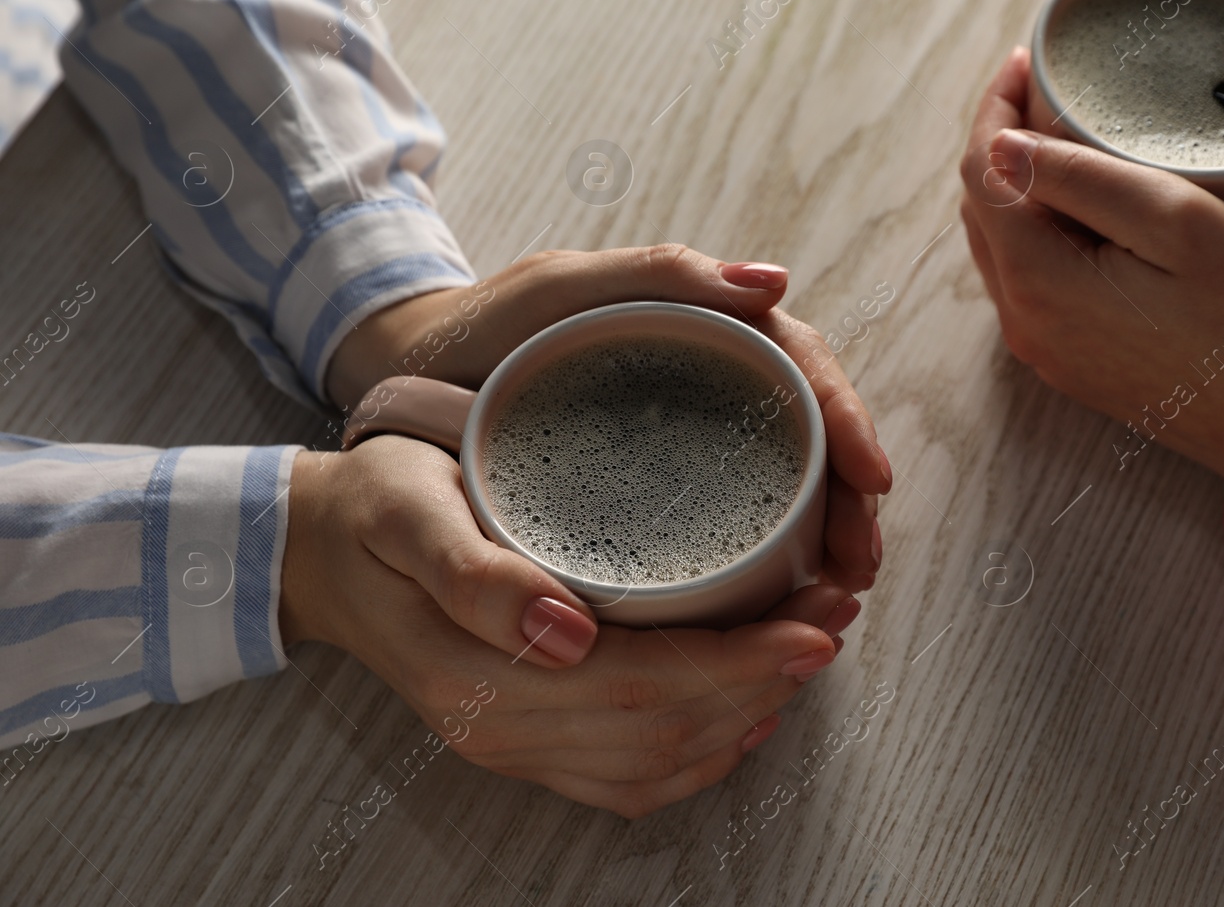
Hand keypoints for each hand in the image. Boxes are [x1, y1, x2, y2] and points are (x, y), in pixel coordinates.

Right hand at [282, 436, 858, 815]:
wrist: (320, 555)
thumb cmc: (374, 510)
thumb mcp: (407, 510)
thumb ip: (476, 576)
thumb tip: (566, 635)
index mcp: (478, 675)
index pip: (640, 689)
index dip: (738, 663)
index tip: (814, 622)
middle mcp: (504, 730)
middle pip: (665, 734)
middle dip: (767, 681)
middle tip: (837, 615)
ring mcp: (515, 747)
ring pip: (658, 765)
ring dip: (748, 713)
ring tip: (812, 649)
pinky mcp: (525, 743)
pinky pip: (628, 779)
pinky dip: (701, 753)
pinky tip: (746, 712)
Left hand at [327, 244, 891, 591]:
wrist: (403, 379)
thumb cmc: (479, 325)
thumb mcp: (558, 288)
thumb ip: (655, 272)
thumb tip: (775, 283)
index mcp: (696, 325)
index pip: (799, 363)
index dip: (844, 418)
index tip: (871, 480)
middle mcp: (703, 378)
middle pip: (806, 431)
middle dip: (849, 496)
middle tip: (859, 564)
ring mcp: (682, 434)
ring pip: (781, 478)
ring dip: (824, 531)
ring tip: (840, 589)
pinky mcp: (652, 485)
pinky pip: (731, 514)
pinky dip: (771, 555)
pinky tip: (784, 595)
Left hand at [959, 49, 1223, 478]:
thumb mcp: (1175, 222)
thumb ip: (1081, 178)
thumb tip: (1001, 143)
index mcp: (1038, 282)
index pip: (981, 174)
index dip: (995, 109)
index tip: (1028, 61)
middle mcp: (1024, 322)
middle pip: (983, 211)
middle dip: (1001, 144)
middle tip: (1044, 90)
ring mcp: (1044, 348)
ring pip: (1003, 248)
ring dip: (1019, 190)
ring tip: (1064, 136)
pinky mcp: (1071, 362)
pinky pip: (1031, 283)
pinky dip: (1039, 234)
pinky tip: (1083, 207)